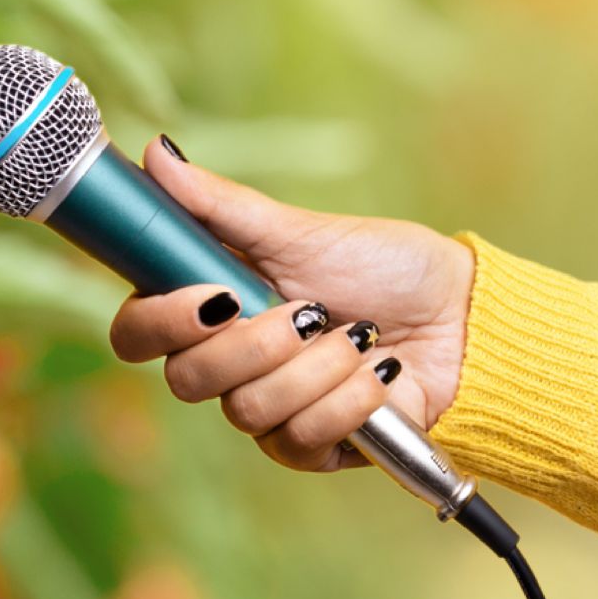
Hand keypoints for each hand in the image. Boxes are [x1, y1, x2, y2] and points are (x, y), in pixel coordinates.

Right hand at [108, 137, 473, 472]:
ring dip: (316, 368)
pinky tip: (380, 374)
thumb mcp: (299, 230)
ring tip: (359, 336)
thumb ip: (219, 204)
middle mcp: (225, 364)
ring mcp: (264, 409)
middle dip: (256, 344)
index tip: (217, 294)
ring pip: (247, 409)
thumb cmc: (381, 267)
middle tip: (311, 311)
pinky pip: (297, 440)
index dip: (161, 322)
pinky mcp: (308, 447)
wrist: (461, 319)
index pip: (137, 334)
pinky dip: (347, 400)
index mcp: (208, 309)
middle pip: (185, 379)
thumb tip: (158, 152)